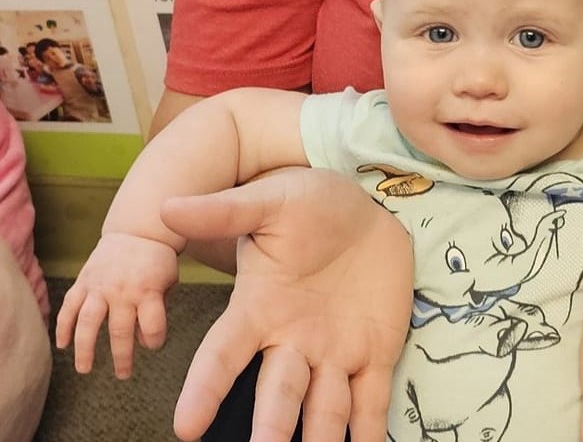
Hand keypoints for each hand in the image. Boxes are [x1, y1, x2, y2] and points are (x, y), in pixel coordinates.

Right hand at [55, 232, 177, 378]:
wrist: (137, 231)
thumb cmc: (157, 261)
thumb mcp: (169, 281)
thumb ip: (159, 308)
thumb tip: (142, 341)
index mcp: (148, 290)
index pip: (153, 325)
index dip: (155, 340)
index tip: (154, 346)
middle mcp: (123, 291)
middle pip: (120, 331)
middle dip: (122, 357)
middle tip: (123, 374)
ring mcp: (100, 287)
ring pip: (88, 323)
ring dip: (85, 349)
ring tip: (85, 369)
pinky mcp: (83, 282)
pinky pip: (69, 307)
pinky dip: (63, 327)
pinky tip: (62, 345)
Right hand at [160, 167, 412, 441]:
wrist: (366, 210)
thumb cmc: (311, 205)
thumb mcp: (271, 202)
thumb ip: (226, 212)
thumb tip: (168, 207)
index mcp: (259, 309)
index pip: (223, 355)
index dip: (204, 389)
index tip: (186, 427)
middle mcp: (292, 342)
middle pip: (277, 394)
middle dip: (270, 428)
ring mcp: (334, 353)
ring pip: (323, 408)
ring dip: (318, 440)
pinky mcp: (375, 354)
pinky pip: (371, 399)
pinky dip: (369, 430)